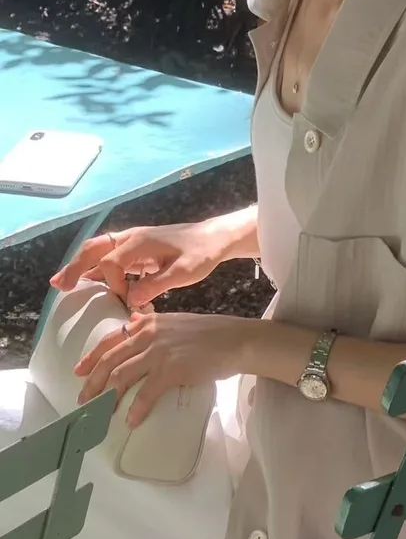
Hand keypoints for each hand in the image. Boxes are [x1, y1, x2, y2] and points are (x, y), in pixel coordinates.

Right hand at [50, 220, 234, 307]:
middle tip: (59, 286)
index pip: (111, 262)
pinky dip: (97, 270)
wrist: (213, 239)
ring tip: (62, 285)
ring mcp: (132, 243)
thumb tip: (130, 300)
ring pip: (99, 252)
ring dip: (81, 267)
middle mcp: (131, 239)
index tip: (126, 300)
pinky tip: (89, 283)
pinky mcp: (137, 251)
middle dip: (75, 267)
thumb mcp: (185, 272)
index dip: (112, 283)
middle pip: (94, 250)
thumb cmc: (202, 253)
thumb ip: (157, 284)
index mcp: (140, 241)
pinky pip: (111, 259)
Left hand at [76, 310, 252, 425]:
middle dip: (93, 382)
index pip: (111, 340)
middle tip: (84, 400)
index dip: (91, 358)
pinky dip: (136, 409)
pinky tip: (131, 421)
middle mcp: (148, 335)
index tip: (79, 372)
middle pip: (110, 360)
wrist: (236, 340)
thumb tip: (134, 323)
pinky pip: (147, 394)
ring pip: (122, 376)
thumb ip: (153, 324)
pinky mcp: (171, 369)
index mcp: (148, 323)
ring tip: (101, 413)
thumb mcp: (176, 322)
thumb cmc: (212, 334)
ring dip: (108, 397)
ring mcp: (159, 352)